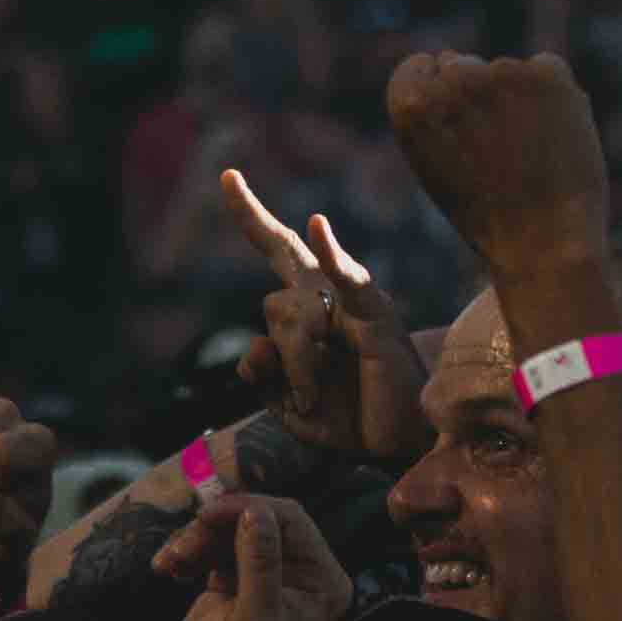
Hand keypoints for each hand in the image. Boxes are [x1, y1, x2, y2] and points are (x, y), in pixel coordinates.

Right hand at [161, 491, 357, 620]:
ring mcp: (270, 569)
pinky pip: (212, 541)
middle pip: (257, 517)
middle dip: (214, 529)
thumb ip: (260, 566)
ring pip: (230, 526)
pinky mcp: (238, 571)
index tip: (205, 518)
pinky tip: (170, 569)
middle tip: (180, 551)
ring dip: (194, 540)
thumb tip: (258, 512)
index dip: (247, 509)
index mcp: (322, 582)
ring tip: (169, 564)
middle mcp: (303, 571)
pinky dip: (188, 550)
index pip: (291, 520)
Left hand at [216, 170, 417, 463]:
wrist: (394, 445)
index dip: (251, 217)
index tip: (227, 175)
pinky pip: (347, 281)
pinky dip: (332, 255)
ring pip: (289, 310)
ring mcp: (350, 300)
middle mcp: (326, 294)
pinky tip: (317, 228)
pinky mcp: (374, 315)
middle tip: (227, 176)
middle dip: (251, 214)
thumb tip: (256, 344)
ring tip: (310, 400)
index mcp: (306, 307)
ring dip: (294, 365)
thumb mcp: (286, 404)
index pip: (275, 252)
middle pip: (280, 252)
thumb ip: (262, 374)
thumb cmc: (346, 417)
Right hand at [381, 48, 613, 280]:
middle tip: (498, 145)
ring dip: (517, 97)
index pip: (420, 67)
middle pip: (463, 65)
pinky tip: (554, 136)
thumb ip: (435, 112)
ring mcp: (502, 73)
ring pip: (507, 71)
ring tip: (529, 150)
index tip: (457, 121)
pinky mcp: (547, 76)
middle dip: (478, 94)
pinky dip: (553, 96)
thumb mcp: (434, 163)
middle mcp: (452, 80)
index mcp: (411, 104)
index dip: (439, 92)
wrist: (543, 241)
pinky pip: (547, 70)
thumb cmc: (485, 214)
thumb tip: (452, 61)